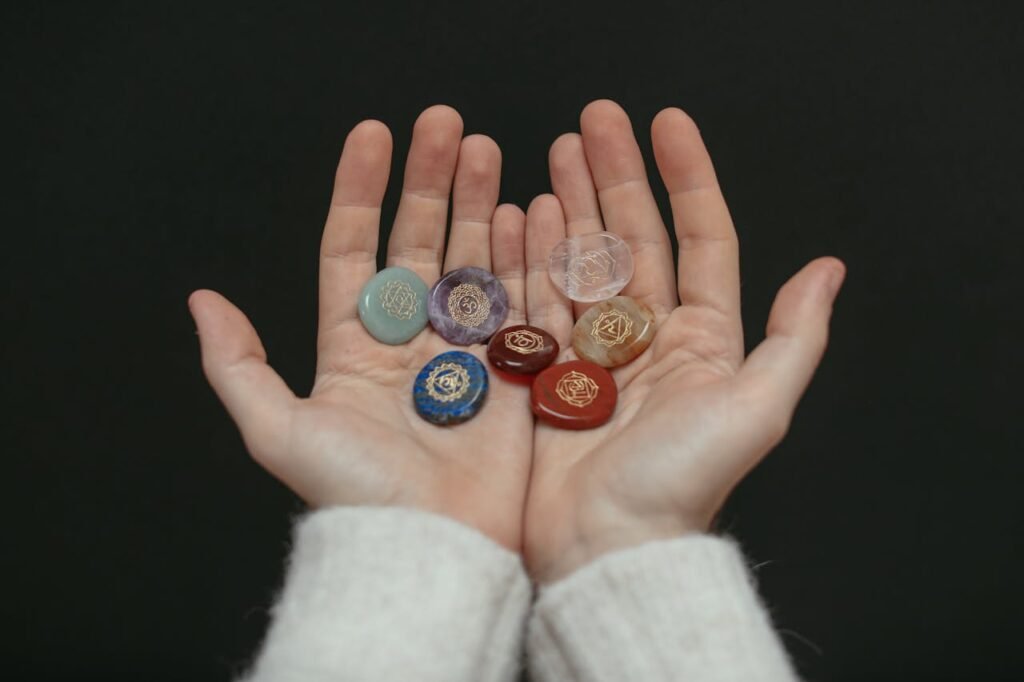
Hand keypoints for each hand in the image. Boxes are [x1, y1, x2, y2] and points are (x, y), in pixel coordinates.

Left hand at [189, 106, 533, 549]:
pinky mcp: (513, 372)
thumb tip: (202, 301)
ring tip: (487, 151)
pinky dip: (525, 255)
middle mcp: (409, 341)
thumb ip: (239, 363)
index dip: (361, 190)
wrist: (433, 549)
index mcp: (352, 347)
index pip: (354, 248)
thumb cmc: (356, 495)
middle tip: (446, 127)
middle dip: (432, 183)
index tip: (375, 135)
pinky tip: (528, 211)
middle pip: (420, 244)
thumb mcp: (277, 429)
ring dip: (480, 205)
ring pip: (471, 262)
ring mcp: (465, 353)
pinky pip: (519, 302)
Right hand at [522, 100, 845, 581]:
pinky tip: (519, 217)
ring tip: (553, 156)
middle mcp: (648, 339)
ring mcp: (592, 354)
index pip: (699, 239)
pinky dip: (527, 259)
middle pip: (633, 239)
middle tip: (592, 121)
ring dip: (569, 207)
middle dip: (613, 178)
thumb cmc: (680, 484)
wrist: (606, 547)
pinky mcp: (546, 374)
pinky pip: (537, 303)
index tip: (664, 124)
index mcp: (703, 339)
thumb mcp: (755, 409)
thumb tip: (829, 271)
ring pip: (582, 263)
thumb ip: (793, 338)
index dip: (685, 177)